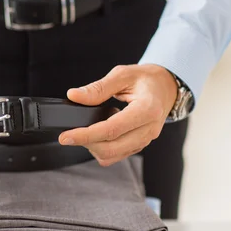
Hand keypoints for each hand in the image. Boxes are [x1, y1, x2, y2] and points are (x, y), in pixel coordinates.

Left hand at [59, 64, 177, 166]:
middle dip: (86, 144)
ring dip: (94, 148)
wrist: (165, 87)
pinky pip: (118, 155)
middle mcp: (148, 129)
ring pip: (113, 156)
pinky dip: (102, 149)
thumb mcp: (123, 75)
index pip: (112, 129)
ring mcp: (145, 140)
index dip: (86, 135)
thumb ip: (98, 87)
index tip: (65, 137)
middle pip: (112, 148)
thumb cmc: (146, 79)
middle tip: (68, 135)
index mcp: (147, 110)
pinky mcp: (140, 145)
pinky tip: (97, 134)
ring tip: (84, 132)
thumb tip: (74, 96)